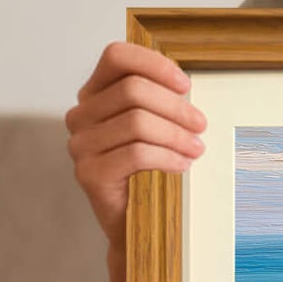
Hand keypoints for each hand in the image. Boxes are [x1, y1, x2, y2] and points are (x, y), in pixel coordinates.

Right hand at [64, 42, 206, 255]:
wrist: (132, 224)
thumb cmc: (146, 172)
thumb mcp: (151, 128)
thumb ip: (157, 101)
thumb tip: (184, 86)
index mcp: (94, 94)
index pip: (116, 57)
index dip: (154, 64)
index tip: (185, 85)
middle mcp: (81, 115)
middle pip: (132, 90)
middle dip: (175, 107)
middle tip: (201, 125)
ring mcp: (81, 144)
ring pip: (136, 122)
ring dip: (176, 134)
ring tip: (197, 148)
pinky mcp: (89, 172)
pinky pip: (136, 154)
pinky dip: (167, 156)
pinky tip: (183, 165)